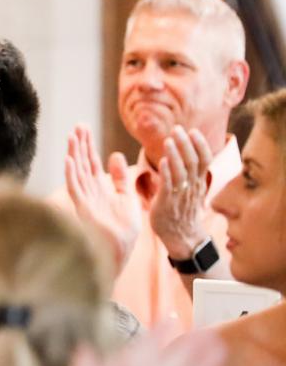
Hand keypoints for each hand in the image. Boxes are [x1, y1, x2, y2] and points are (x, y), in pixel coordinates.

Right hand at [64, 125, 139, 274]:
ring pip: (76, 172)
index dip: (87, 146)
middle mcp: (89, 192)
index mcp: (99, 189)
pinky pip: (75, 189)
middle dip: (79, 145)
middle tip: (77, 126)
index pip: (90, 162)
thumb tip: (116, 155)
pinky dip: (71, 174)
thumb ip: (121, 178)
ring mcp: (84, 200)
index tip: (84, 128)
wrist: (122, 250)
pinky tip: (69, 160)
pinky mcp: (83, 209)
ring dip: (73, 154)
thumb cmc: (124, 229)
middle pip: (82, 163)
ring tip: (72, 137)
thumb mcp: (127, 197)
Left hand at [150, 127, 216, 258]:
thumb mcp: (190, 189)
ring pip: (182, 172)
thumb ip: (187, 173)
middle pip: (193, 161)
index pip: (204, 159)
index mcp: (198, 182)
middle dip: (185, 144)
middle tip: (177, 129)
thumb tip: (179, 155)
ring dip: (175, 154)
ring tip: (169, 140)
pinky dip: (167, 172)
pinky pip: (169, 186)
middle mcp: (192, 187)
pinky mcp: (168, 203)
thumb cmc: (182, 210)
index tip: (193, 130)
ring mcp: (181, 195)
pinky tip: (163, 161)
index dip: (200, 144)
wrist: (182, 236)